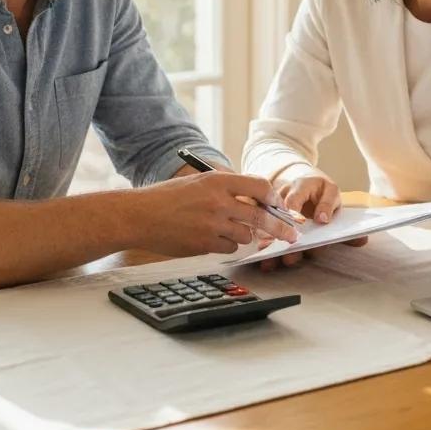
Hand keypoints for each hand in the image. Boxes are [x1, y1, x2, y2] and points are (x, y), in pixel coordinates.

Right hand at [134, 172, 299, 257]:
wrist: (139, 216)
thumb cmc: (167, 198)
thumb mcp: (197, 182)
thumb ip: (225, 188)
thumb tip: (253, 198)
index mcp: (217, 181)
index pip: (259, 186)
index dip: (274, 198)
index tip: (279, 205)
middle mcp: (218, 201)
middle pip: (261, 216)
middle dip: (280, 227)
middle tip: (291, 234)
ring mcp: (212, 224)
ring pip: (246, 235)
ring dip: (244, 236)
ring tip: (227, 230)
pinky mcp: (205, 244)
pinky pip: (230, 248)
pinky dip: (227, 246)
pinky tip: (212, 239)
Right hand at [257, 168, 367, 271]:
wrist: (303, 178)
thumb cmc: (318, 188)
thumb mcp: (330, 190)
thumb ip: (330, 205)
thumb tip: (324, 220)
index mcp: (299, 186)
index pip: (293, 202)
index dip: (293, 218)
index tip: (297, 235)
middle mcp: (281, 195)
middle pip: (277, 217)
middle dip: (281, 237)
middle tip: (287, 254)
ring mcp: (272, 205)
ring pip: (267, 224)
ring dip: (269, 243)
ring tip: (269, 260)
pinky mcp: (268, 215)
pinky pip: (263, 229)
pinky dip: (264, 243)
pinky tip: (262, 259)